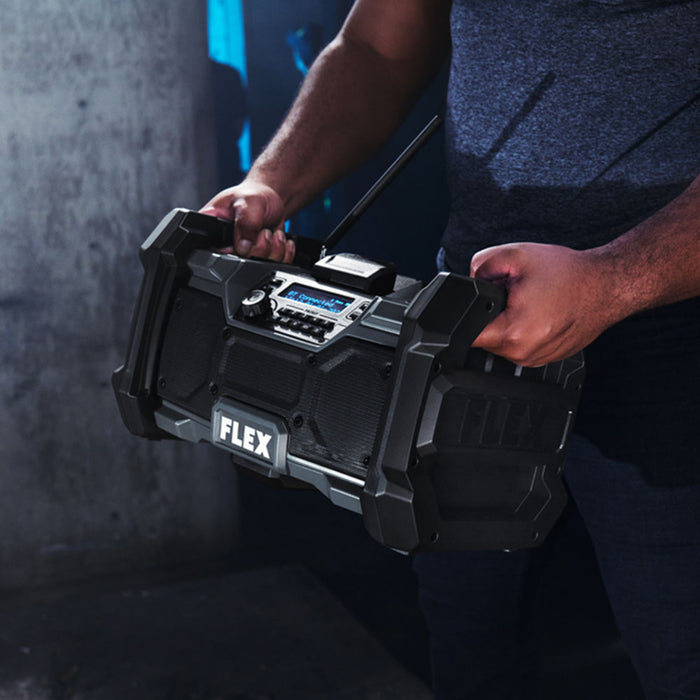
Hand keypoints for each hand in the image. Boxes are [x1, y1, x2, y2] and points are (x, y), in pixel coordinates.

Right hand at [200, 181, 294, 262]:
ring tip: (271, 232)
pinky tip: (279, 238)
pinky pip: (273, 265)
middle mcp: (225, 244)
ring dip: (273, 249)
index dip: (232, 250)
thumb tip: (243, 246)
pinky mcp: (258, 257)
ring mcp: (242, 253)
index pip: (213, 251)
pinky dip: (283, 253)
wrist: (270, 200)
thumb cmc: (255, 195)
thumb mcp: (249, 202)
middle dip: (259, 247)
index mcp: (212, 228)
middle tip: (264, 230)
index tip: (246, 237)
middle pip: (239, 262)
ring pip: (258, 265)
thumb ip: (245, 223)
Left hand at [469, 242, 613, 365]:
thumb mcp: (515, 256)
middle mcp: (523, 353)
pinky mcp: (545, 358)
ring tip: (531, 302)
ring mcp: (535, 359)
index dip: (468, 314)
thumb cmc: (569, 274)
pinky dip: (526, 329)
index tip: (483, 304)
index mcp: (512, 333)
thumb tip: (470, 279)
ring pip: (503, 342)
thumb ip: (481, 266)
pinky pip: (522, 345)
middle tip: (515, 295)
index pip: (467, 335)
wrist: (607, 285)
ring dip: (509, 322)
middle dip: (493, 313)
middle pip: (485, 336)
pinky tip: (541, 313)